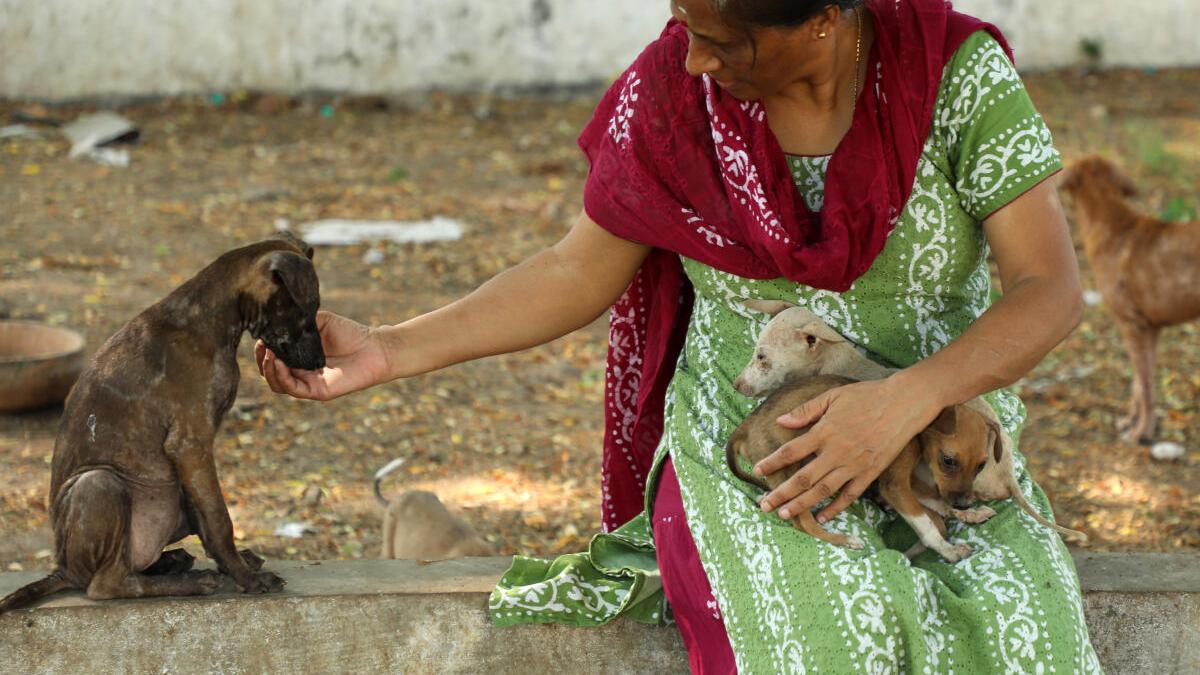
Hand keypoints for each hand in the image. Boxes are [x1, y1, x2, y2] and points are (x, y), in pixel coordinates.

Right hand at [255, 310, 390, 400]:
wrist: (375, 348)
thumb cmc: (350, 334)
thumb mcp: (321, 321)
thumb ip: (300, 320)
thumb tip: (278, 315)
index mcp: (299, 356)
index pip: (271, 358)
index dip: (261, 350)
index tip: (259, 338)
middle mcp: (300, 371)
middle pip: (269, 373)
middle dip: (260, 360)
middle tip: (261, 347)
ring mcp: (308, 382)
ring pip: (277, 383)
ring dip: (268, 369)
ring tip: (269, 354)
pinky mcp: (316, 391)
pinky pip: (292, 389)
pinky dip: (281, 376)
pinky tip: (278, 362)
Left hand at [754, 375, 939, 523]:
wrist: (904, 404)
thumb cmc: (867, 396)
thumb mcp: (833, 396)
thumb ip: (806, 411)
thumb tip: (780, 420)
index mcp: (825, 431)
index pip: (791, 451)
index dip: (772, 463)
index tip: (757, 471)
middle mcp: (837, 452)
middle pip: (803, 478)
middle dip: (781, 494)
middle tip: (764, 506)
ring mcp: (854, 465)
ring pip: (823, 491)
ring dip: (802, 505)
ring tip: (785, 515)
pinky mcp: (870, 473)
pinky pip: (850, 495)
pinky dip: (835, 508)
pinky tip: (822, 517)